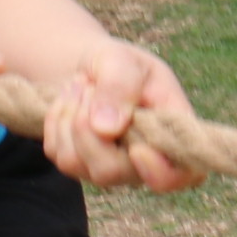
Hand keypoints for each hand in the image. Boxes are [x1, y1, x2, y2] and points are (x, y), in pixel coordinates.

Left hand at [40, 41, 202, 192]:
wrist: (94, 68)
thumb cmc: (120, 63)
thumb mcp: (123, 60)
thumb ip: (120, 86)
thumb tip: (105, 129)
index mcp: (172, 137)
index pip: (181, 176)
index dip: (160, 173)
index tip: (137, 150)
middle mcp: (142, 162)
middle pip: (111, 171)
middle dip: (87, 126)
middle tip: (89, 87)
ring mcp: (109, 168)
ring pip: (75, 163)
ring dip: (69, 117)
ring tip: (81, 87)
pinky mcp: (79, 165)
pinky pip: (56, 154)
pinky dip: (55, 120)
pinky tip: (69, 100)